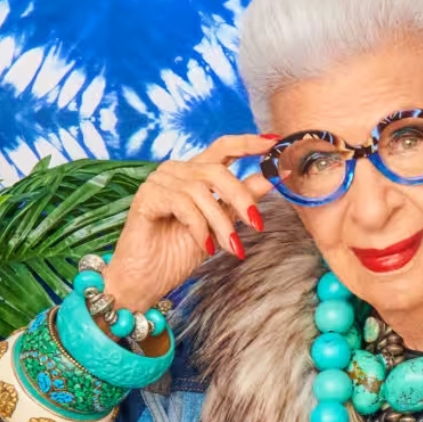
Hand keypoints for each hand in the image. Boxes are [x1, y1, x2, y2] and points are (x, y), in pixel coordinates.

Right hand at [103, 134, 276, 312]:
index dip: (249, 143)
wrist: (150, 278)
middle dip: (241, 198)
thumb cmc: (180, 251)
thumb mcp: (221, 224)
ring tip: (231, 247)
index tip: (275, 144)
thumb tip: (271, 178)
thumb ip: (242, 200)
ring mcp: (160, 181)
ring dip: (222, 223)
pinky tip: (206, 246)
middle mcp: (177, 171)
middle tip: (257, 224)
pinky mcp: (147, 196)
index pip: (224, 147)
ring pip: (202, 191)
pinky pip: (183, 204)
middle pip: (217, 170)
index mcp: (196, 173)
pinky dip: (200, 227)